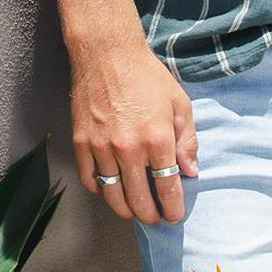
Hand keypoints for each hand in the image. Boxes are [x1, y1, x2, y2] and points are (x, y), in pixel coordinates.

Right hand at [70, 40, 197, 224]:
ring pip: (112, 195)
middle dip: (150, 215)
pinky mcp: (81, 143)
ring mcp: (101, 148)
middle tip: (155, 218)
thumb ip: (187, 141)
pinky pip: (89, 180)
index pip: (167, 188)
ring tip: (134, 211)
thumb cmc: (147, 76)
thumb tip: (190, 171)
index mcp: (158, 139)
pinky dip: (100, 191)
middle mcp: (129, 148)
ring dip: (125, 210)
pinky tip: (110, 190)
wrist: (107, 53)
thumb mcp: (180, 103)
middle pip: (139, 199)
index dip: (173, 208)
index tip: (174, 216)